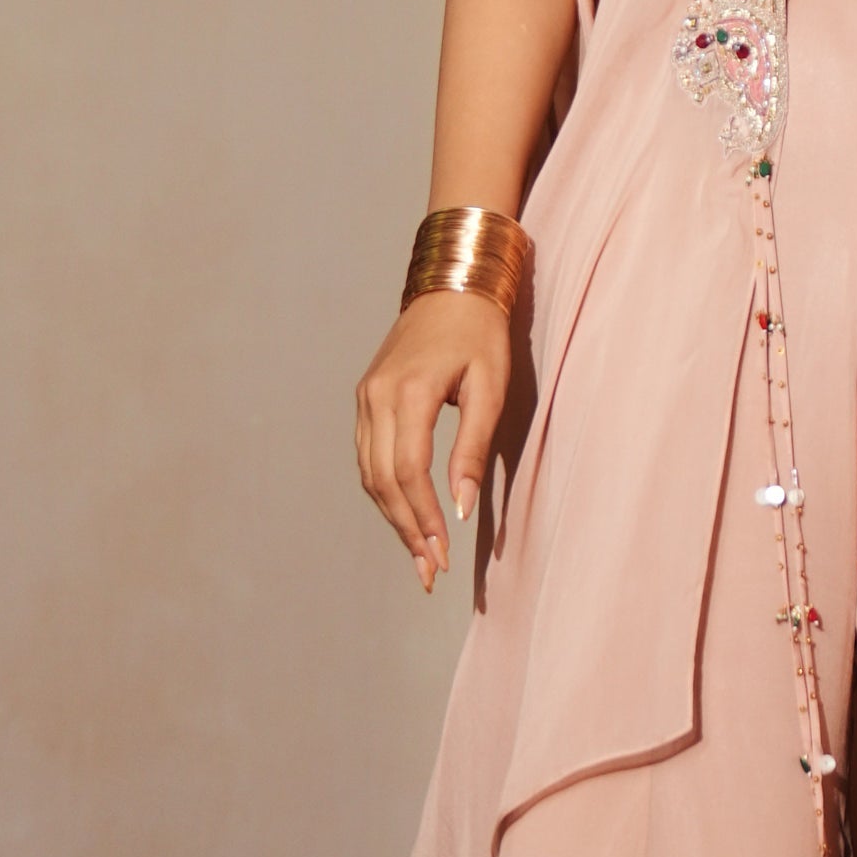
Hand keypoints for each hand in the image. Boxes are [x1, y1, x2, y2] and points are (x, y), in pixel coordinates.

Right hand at [355, 291, 513, 589]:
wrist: (452, 285)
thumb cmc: (481, 333)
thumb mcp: (490, 387)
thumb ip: (473, 449)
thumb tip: (463, 510)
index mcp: (408, 393)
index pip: (409, 473)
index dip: (424, 519)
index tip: (442, 555)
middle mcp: (376, 397)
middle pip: (383, 482)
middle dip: (407, 530)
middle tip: (429, 571)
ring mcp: (365, 397)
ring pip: (370, 474)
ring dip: (393, 517)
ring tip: (419, 553)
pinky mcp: (366, 397)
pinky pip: (368, 456)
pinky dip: (385, 491)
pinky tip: (406, 514)